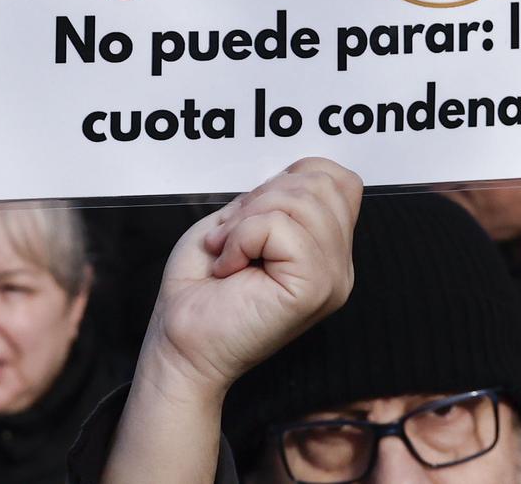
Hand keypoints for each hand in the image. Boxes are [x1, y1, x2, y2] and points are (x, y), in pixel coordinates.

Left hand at [138, 158, 363, 403]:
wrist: (179, 345)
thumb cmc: (200, 289)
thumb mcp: (241, 222)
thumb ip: (277, 198)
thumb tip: (295, 176)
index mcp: (327, 251)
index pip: (341, 181)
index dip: (292, 179)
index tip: (252, 215)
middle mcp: (338, 267)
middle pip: (323, 184)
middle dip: (263, 197)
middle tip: (232, 238)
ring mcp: (331, 281)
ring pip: (302, 202)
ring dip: (247, 220)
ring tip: (229, 254)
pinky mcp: (312, 290)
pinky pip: (281, 228)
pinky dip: (243, 237)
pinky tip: (231, 267)